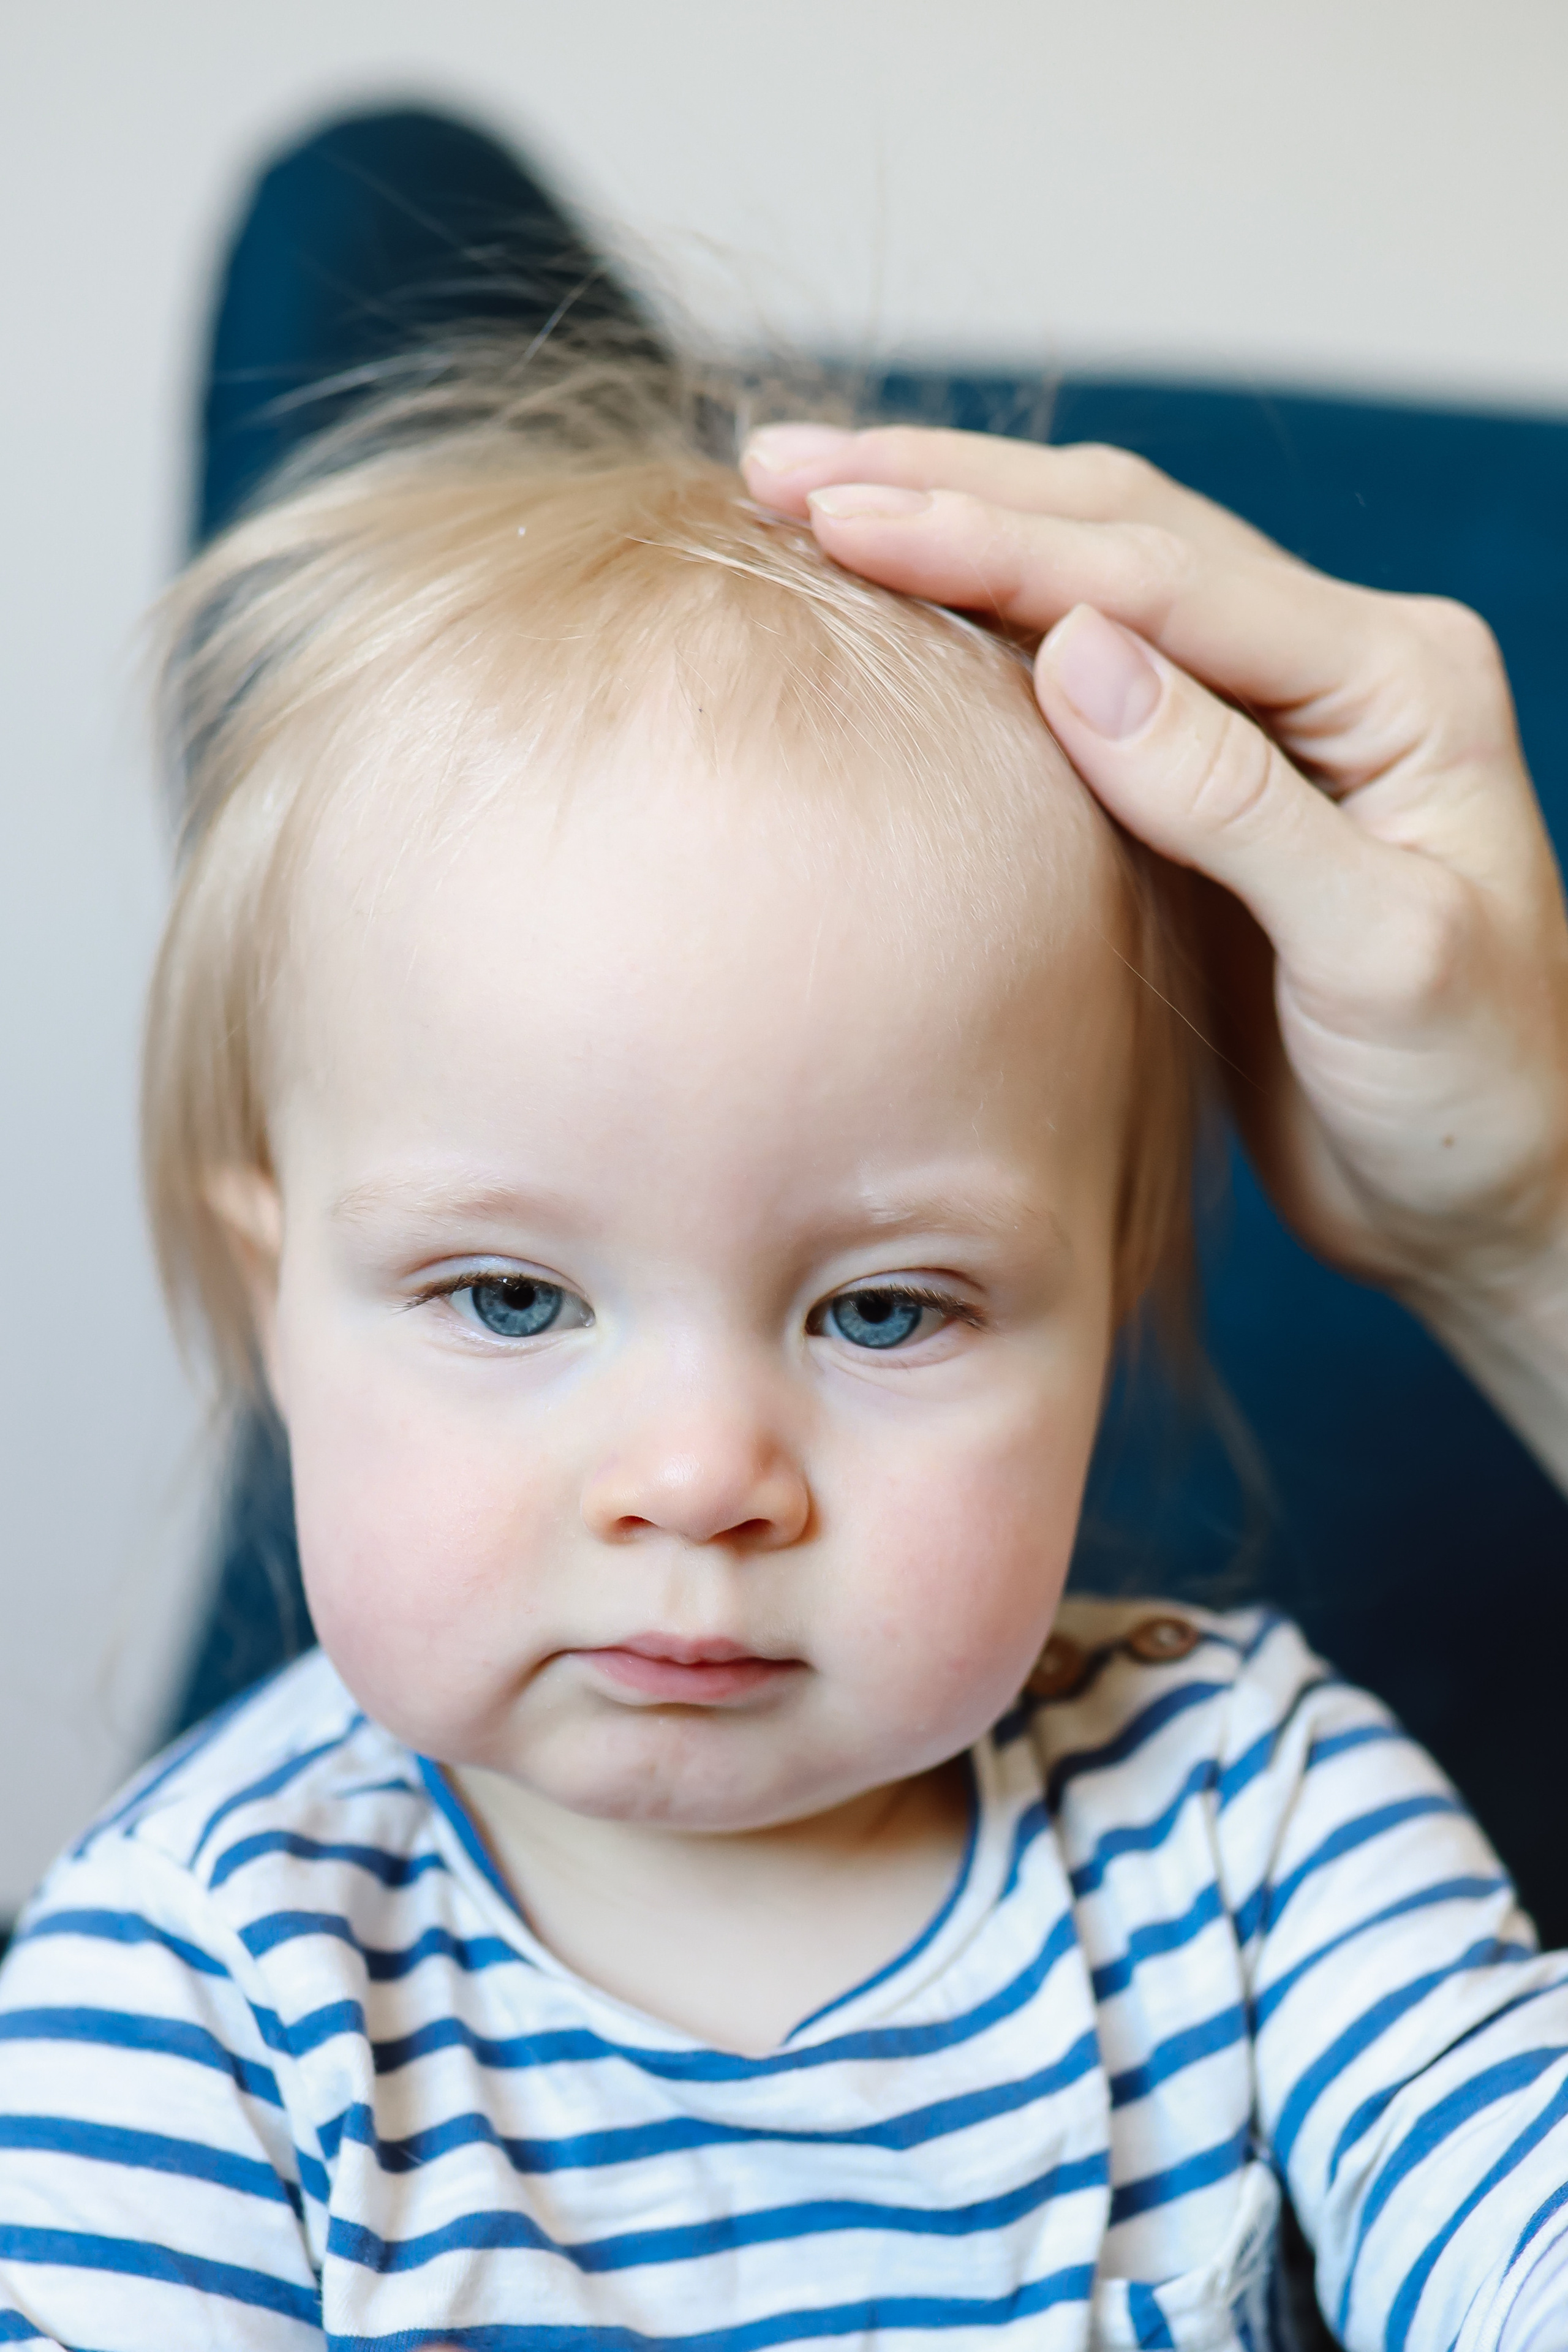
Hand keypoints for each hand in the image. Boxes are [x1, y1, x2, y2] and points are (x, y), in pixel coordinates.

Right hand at [741, 422, 1567, 1482]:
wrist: (1481, 1197)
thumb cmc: (1467, 1094)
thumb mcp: (1377, 957)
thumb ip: (1233, 801)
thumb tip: (1076, 655)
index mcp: (1398, 681)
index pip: (1164, 579)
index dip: (993, 543)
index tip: (844, 517)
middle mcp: (1336, 666)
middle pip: (1120, 531)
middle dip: (946, 488)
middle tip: (784, 465)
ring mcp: (1270, 718)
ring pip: (1096, 576)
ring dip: (955, 527)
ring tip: (811, 496)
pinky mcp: (1209, 785)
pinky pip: (1080, 673)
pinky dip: (980, 623)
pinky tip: (896, 598)